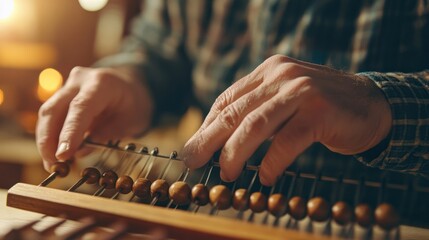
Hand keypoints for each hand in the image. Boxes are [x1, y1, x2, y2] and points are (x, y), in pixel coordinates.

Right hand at [36, 66, 152, 170]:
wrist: (129, 85)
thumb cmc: (134, 103)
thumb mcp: (132, 121)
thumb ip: (107, 133)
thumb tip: (79, 151)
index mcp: (102, 83)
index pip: (80, 108)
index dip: (69, 133)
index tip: (62, 155)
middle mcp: (80, 80)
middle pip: (53, 110)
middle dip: (48, 141)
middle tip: (53, 166)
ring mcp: (68, 86)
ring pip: (47, 114)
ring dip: (46, 141)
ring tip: (53, 165)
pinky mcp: (61, 96)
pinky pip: (50, 116)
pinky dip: (50, 136)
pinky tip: (55, 154)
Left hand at [181, 55, 391, 185]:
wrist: (372, 105)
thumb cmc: (321, 108)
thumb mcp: (285, 101)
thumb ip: (258, 111)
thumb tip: (218, 140)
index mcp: (269, 70)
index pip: (228, 98)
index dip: (207, 125)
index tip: (194, 146)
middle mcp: (282, 75)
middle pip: (234, 111)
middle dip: (209, 139)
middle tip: (193, 160)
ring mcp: (301, 91)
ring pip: (254, 125)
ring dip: (235, 153)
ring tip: (227, 173)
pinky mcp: (320, 111)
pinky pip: (286, 142)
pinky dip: (272, 163)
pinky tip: (266, 177)